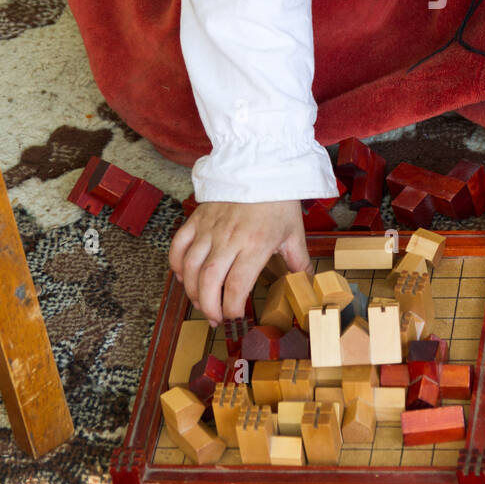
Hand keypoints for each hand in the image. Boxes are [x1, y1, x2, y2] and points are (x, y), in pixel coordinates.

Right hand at [169, 199, 310, 324]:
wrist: (261, 164)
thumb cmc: (279, 200)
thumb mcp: (294, 232)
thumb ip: (299, 261)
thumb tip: (307, 284)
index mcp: (255, 244)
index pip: (237, 285)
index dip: (231, 308)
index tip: (234, 319)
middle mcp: (229, 238)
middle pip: (208, 281)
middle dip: (207, 306)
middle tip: (214, 319)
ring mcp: (209, 228)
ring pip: (190, 267)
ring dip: (191, 290)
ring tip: (200, 303)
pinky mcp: (197, 218)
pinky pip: (178, 245)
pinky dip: (176, 265)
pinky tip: (183, 277)